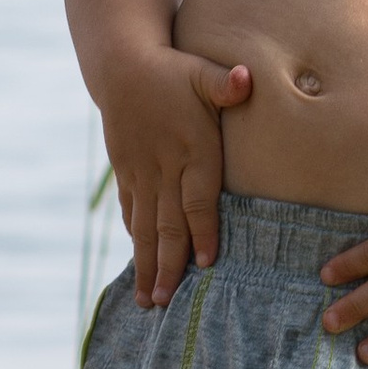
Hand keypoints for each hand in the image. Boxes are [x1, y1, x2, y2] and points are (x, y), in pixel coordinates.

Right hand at [97, 51, 253, 307]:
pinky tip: (141, 263)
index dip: (201, 231)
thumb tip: (246, 78)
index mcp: (190, 148)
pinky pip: (131, 212)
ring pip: (145, 227)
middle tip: (167, 302)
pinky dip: (137, 240)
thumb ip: (226, 83)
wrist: (121, 66)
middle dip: (167, 266)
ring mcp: (141, 173)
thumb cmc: (173, 70)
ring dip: (147, 264)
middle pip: (167, 224)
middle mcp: (163, 167)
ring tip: (148, 300)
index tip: (204, 263)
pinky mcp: (126, 172)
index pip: (196, 199)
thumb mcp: (202, 72)